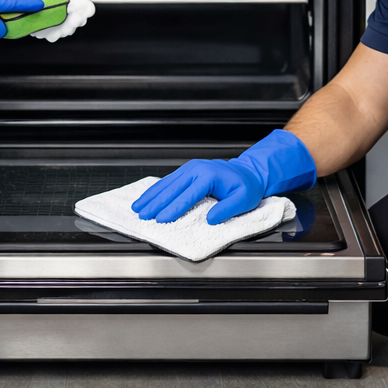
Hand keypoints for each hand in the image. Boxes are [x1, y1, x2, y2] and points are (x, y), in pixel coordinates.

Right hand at [133, 160, 266, 224]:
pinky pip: (169, 180)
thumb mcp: (244, 200)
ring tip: (139, 207)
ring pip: (166, 183)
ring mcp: (190, 168)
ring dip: (151, 196)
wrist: (248, 172)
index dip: (173, 209)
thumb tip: (211, 219)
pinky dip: (156, 189)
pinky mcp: (187, 170)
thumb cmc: (246, 186)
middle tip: (144, 215)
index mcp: (209, 176)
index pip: (188, 196)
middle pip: (172, 189)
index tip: (162, 219)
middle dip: (156, 203)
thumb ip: (227, 209)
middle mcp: (197, 170)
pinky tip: (148, 197)